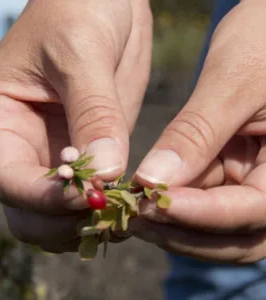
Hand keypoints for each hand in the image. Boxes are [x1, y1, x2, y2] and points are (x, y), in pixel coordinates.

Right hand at [0, 0, 151, 252]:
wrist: (102, 1)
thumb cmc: (79, 9)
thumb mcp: (82, 53)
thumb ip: (93, 114)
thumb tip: (104, 172)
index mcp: (1, 119)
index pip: (9, 178)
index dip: (46, 198)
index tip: (91, 198)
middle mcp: (24, 145)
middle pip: (29, 211)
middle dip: (65, 222)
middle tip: (110, 215)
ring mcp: (55, 154)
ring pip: (57, 216)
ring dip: (86, 225)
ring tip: (124, 214)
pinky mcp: (87, 155)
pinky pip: (88, 199)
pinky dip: (106, 212)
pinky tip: (131, 204)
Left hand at [131, 0, 265, 263]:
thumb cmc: (265, 42)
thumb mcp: (234, 83)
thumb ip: (196, 134)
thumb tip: (152, 180)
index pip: (250, 211)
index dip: (198, 213)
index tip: (151, 202)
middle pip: (231, 235)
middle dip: (180, 230)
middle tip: (134, 217)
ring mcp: (251, 184)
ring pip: (212, 226)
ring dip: (172, 223)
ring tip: (132, 209)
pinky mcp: (229, 176)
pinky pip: (201, 202)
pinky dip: (172, 202)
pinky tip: (145, 193)